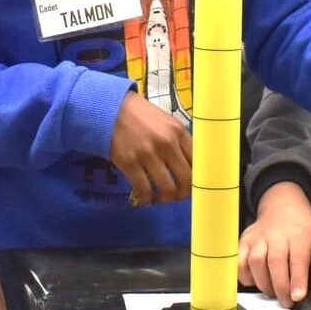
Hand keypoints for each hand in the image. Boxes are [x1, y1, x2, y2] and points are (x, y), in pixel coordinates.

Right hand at [109, 91, 190, 205]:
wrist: (113, 110)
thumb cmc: (142, 116)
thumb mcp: (167, 122)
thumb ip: (180, 141)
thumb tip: (191, 166)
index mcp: (178, 132)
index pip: (197, 162)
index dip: (197, 178)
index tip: (192, 185)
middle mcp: (166, 144)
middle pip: (185, 179)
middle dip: (183, 193)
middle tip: (177, 196)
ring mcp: (148, 154)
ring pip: (167, 188)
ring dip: (166, 199)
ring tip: (161, 199)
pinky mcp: (130, 163)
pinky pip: (143, 190)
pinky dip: (146, 199)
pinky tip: (146, 199)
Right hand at [237, 182, 310, 305]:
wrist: (282, 203)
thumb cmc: (302, 225)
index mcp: (299, 233)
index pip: (297, 258)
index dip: (297, 280)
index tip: (297, 296)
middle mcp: (277, 234)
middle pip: (275, 262)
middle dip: (280, 287)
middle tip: (286, 302)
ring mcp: (258, 237)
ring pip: (255, 262)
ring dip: (264, 283)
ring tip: (273, 293)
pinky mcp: (245, 240)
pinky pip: (240, 262)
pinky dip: (246, 277)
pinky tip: (257, 282)